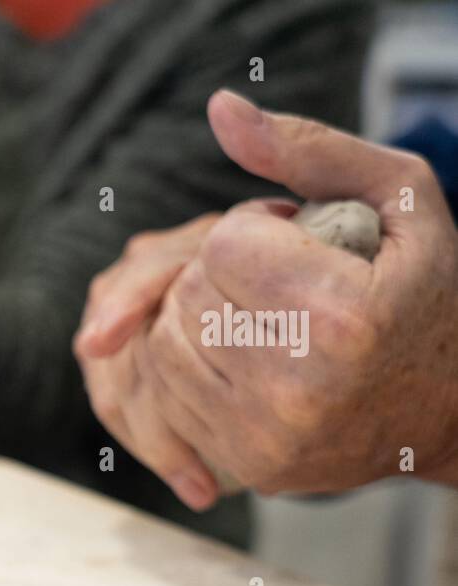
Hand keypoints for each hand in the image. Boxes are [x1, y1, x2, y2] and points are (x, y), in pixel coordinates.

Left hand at [80, 89, 457, 503]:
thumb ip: (309, 148)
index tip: (302, 244)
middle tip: (281, 284)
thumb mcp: (399, 199)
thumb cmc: (424, 291)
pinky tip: (249, 359)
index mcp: (339, 315)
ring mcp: (268, 434)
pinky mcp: (248, 464)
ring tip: (264, 318)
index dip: (257, 231)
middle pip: (188, 295)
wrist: (450, 407)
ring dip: (202, 320)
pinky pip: (170, 395)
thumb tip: (221, 110)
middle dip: (222, 276)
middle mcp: (297, 385)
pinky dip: (196, 367)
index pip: (226, 243)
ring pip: (167, 345)